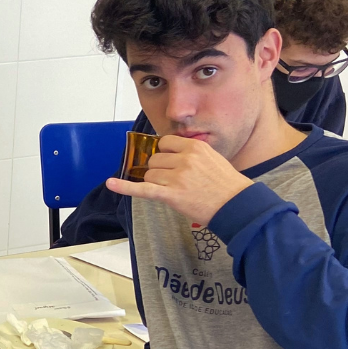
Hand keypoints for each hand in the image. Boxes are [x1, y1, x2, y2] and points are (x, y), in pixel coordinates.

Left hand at [105, 135, 251, 226]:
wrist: (236, 205)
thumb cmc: (226, 184)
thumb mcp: (212, 159)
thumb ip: (191, 154)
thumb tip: (169, 153)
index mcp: (195, 148)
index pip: (165, 143)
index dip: (164, 153)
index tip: (169, 161)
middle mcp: (184, 159)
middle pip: (154, 160)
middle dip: (158, 169)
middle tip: (173, 181)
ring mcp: (177, 177)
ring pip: (149, 174)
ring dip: (155, 182)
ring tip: (173, 190)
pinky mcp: (171, 195)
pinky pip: (142, 189)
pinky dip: (124, 187)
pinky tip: (111, 183)